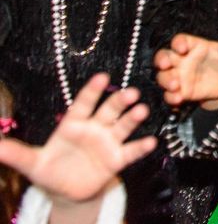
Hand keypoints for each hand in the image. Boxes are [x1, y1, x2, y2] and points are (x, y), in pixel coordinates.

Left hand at [0, 74, 155, 203]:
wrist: (67, 191)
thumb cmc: (50, 170)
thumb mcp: (31, 163)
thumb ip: (15, 153)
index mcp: (73, 124)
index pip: (83, 103)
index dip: (92, 91)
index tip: (102, 77)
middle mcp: (94, 128)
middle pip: (109, 110)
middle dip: (119, 101)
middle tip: (131, 92)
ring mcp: (108, 142)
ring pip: (123, 126)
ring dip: (133, 118)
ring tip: (142, 110)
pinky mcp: (117, 160)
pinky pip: (131, 151)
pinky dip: (141, 147)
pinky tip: (151, 141)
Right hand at [154, 34, 217, 109]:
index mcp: (192, 46)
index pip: (180, 40)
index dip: (178, 43)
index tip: (182, 48)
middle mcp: (181, 60)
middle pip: (163, 56)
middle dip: (161, 59)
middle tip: (165, 64)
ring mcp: (178, 76)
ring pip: (163, 76)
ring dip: (166, 80)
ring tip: (175, 85)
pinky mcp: (180, 91)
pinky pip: (169, 94)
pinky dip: (171, 97)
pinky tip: (179, 98)